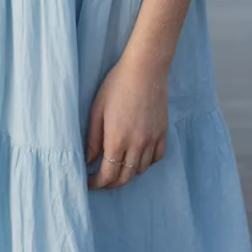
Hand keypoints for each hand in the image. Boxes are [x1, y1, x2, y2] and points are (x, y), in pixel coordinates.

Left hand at [84, 53, 168, 189]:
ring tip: (118, 168)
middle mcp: (136, 145)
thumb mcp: (97, 109)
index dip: (97, 184)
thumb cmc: (117, 84)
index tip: (89, 183)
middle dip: (111, 184)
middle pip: (124, 178)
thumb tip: (88, 160)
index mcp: (117, 140)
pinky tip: (137, 158)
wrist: (145, 68)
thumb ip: (93, 138)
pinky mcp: (163, 133)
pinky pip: (156, 158)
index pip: (107, 175)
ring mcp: (152, 140)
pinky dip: (146, 163)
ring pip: (140, 170)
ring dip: (127, 174)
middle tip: (101, 180)